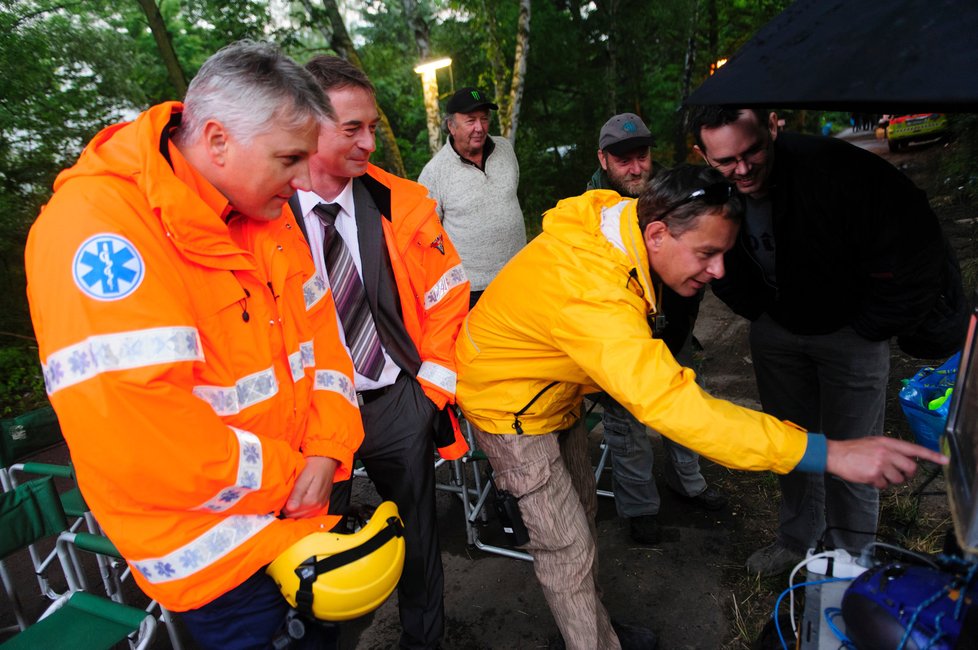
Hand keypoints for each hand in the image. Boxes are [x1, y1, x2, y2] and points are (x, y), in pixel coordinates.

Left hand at [283, 456, 338, 517]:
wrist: (326, 462)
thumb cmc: (313, 467)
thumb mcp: (303, 477)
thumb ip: (297, 493)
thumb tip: (290, 508)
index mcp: (311, 500)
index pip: (290, 512)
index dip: (282, 505)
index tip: (280, 497)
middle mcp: (317, 506)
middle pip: (295, 516)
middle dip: (287, 509)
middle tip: (285, 497)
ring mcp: (320, 506)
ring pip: (301, 516)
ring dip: (294, 510)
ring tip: (291, 498)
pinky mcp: (321, 505)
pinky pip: (308, 514)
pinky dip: (301, 510)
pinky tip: (298, 502)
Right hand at [825, 437, 947, 488]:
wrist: (835, 454)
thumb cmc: (853, 449)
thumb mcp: (874, 443)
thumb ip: (891, 450)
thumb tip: (906, 461)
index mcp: (888, 442)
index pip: (915, 449)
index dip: (931, 455)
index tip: (945, 460)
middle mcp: (887, 452)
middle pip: (910, 468)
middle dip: (906, 474)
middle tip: (896, 473)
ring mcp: (881, 463)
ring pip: (898, 479)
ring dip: (889, 480)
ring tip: (876, 473)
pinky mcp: (874, 475)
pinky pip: (885, 485)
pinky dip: (878, 484)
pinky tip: (868, 477)